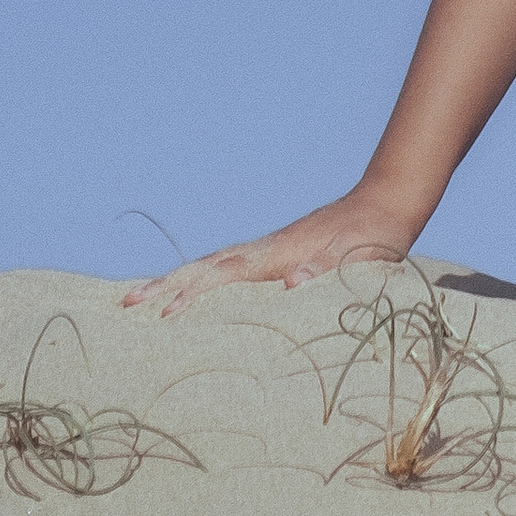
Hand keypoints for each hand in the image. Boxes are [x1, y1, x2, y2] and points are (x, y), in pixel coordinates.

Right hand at [122, 184, 427, 315]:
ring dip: (178, 280)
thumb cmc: (376, 235)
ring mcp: (269, 251)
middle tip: (126, 302)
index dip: (191, 293)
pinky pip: (229, 270)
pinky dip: (203, 280)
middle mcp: (266, 250)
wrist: (389, 202)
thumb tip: (290, 284)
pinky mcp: (278, 256)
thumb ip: (327, 269)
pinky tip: (194, 293)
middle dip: (166, 284)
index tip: (161, 312)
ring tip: (142, 297)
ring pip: (213, 266)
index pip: (224, 274)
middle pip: (205, 267)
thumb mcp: (358, 256)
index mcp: (278, 253)